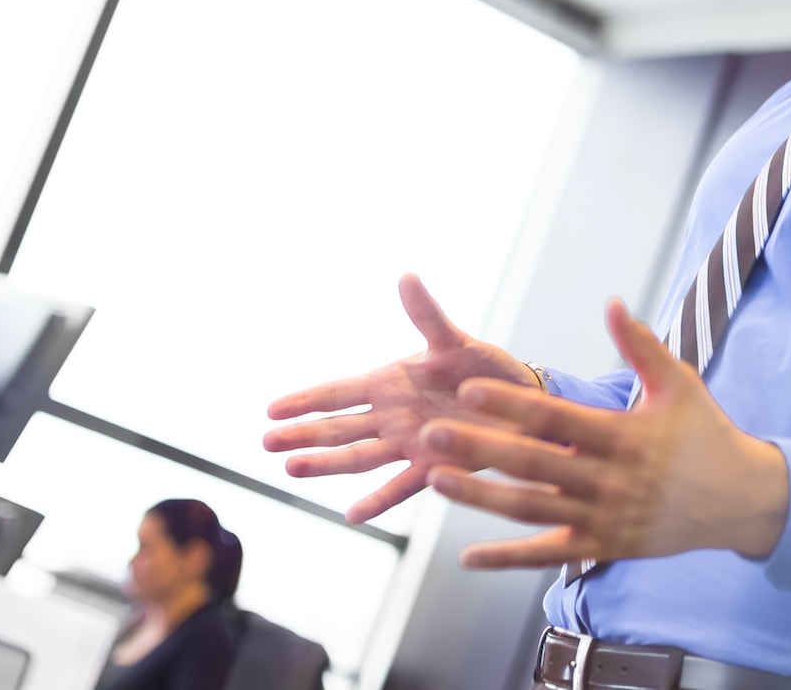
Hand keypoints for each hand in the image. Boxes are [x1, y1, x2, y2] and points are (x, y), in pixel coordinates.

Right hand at [263, 274, 536, 523]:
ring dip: (327, 464)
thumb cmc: (486, 367)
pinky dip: (378, 501)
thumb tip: (407, 276)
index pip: (338, 392)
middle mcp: (392, 416)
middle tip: (266, 442)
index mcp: (390, 383)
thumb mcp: (454, 341)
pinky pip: (401, 487)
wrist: (524, 402)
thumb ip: (427, 315)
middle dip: (303, 434)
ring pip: (359, 457)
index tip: (271, 408)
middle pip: (338, 427)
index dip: (306, 400)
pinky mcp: (434, 468)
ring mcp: (409, 444)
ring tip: (292, 469)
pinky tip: (353, 515)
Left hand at [418, 299, 789, 568]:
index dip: (510, 405)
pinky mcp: (603, 548)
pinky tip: (467, 557)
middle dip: (478, 449)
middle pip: (532, 465)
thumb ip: (641, 345)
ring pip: (531, 511)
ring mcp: (605, 519)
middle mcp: (610, 481)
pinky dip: (507, 559)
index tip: (468, 390)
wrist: (742, 501)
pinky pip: (548, 555)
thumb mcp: (680, 383)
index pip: (556, 419)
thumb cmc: (706, 434)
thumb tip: (613, 303)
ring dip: (480, 499)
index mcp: (624, 436)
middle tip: (428, 434)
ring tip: (433, 479)